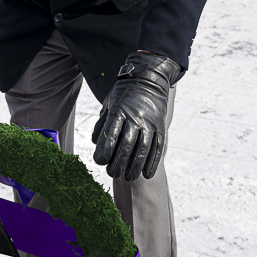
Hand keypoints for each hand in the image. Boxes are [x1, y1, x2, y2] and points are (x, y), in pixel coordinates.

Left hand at [93, 52, 180, 181]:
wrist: (149, 78)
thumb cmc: (124, 93)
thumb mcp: (109, 102)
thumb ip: (102, 122)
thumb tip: (95, 142)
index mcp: (120, 110)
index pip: (111, 135)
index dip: (105, 151)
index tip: (99, 162)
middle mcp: (136, 117)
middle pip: (127, 145)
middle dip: (118, 163)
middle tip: (112, 173)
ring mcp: (150, 122)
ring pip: (143, 149)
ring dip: (135, 167)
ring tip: (128, 178)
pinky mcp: (161, 126)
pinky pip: (158, 147)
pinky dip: (152, 162)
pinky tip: (147, 174)